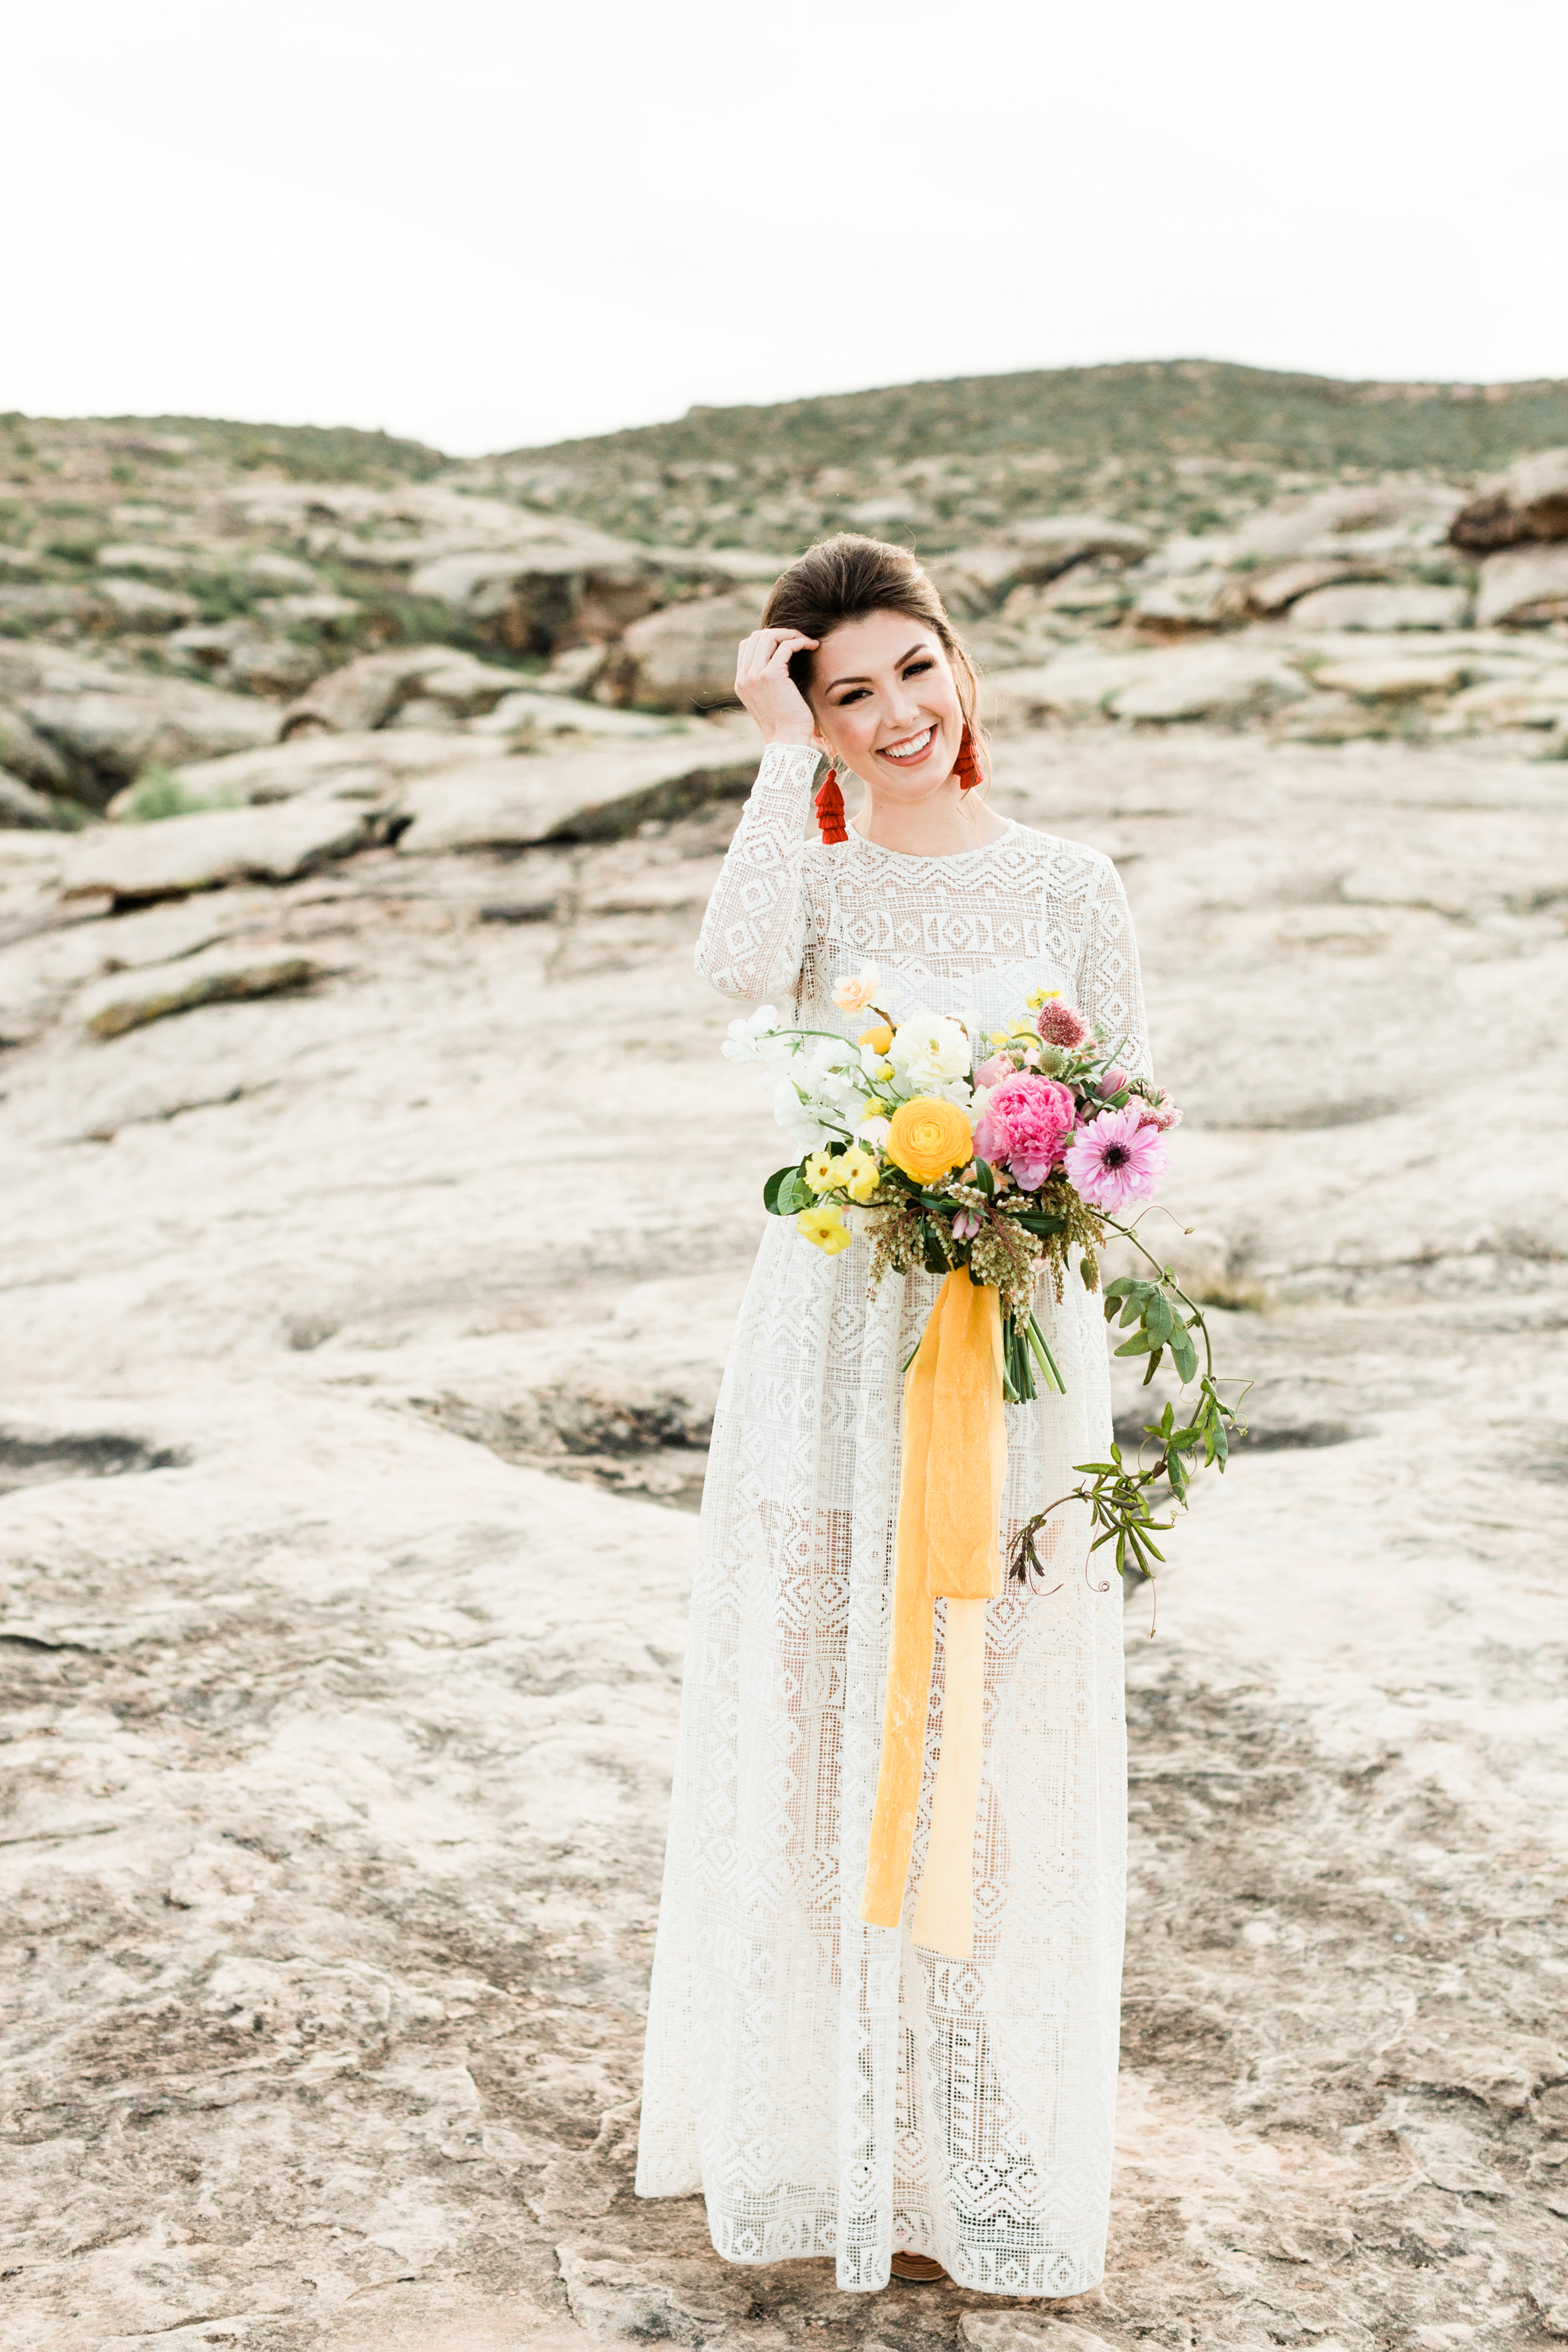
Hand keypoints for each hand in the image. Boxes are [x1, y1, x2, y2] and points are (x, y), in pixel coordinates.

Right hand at [735, 627, 819, 745]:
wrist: (787, 741)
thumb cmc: (786, 724)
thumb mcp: (771, 699)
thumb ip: (769, 678)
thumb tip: (783, 655)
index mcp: (741, 682)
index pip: (747, 646)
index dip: (767, 639)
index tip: (786, 645)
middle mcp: (744, 677)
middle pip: (756, 637)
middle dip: (780, 633)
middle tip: (799, 640)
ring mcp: (755, 675)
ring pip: (768, 637)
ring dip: (790, 634)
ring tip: (806, 641)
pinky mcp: (771, 675)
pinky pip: (785, 646)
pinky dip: (800, 642)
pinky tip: (812, 646)